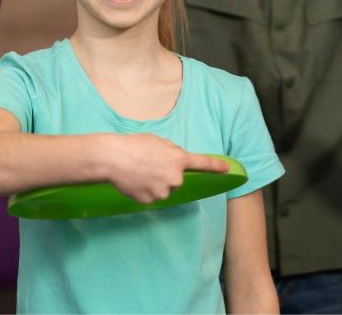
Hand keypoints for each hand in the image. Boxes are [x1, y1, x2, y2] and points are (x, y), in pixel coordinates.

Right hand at [107, 134, 228, 203]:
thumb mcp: (158, 141)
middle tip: (149, 163)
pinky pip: (150, 196)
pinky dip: (144, 189)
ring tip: (139, 171)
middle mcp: (175, 178)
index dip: (216, 166)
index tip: (228, 168)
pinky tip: (134, 180)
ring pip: (163, 188)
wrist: (113, 158)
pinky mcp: (149, 201)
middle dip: (167, 172)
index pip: (202, 163)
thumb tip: (175, 158)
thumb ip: (171, 151)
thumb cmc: (134, 145)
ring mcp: (162, 192)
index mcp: (178, 159)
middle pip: (176, 178)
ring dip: (155, 182)